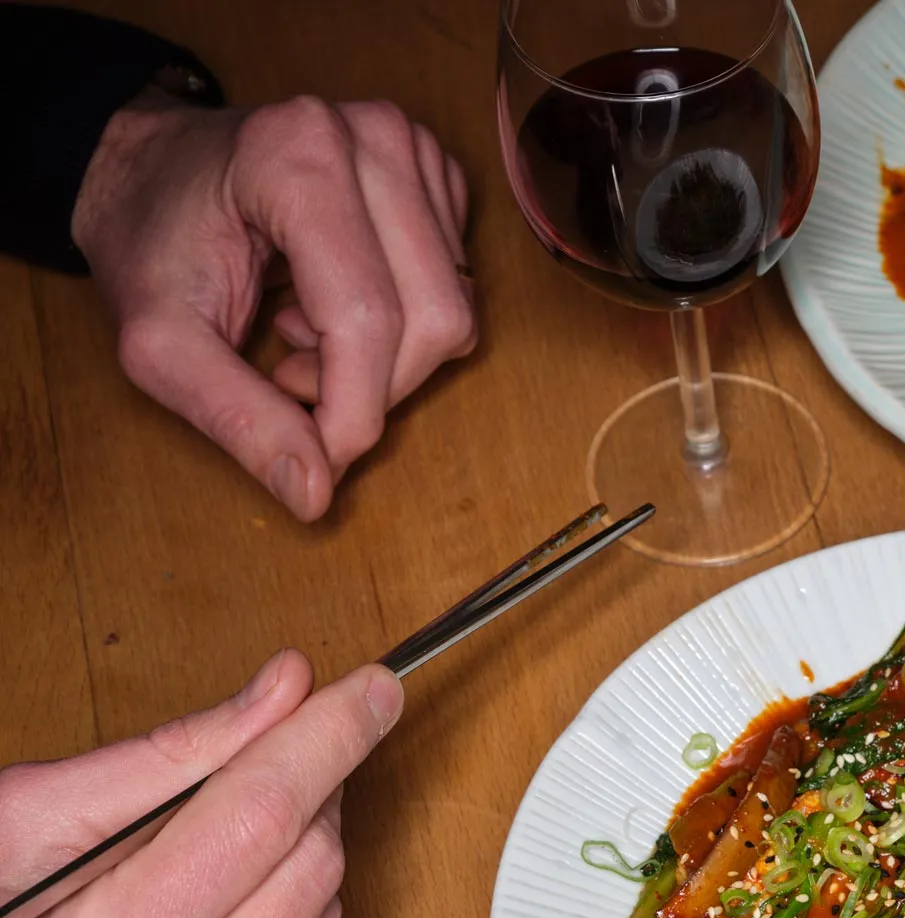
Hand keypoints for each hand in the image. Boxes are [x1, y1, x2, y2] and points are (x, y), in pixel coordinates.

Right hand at [0, 652, 402, 917]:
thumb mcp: (22, 838)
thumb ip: (160, 762)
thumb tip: (286, 690)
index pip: (259, 821)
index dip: (324, 740)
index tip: (373, 691)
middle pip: (312, 868)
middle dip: (299, 803)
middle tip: (252, 786)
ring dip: (288, 883)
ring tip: (200, 896)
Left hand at [70, 94, 478, 521]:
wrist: (152, 171)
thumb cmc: (150, 242)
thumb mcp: (160, 343)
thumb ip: (235, 418)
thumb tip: (316, 495)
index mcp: (296, 156)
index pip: (368, 318)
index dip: (351, 412)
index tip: (315, 455)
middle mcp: (372, 138)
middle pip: (430, 319)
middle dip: (370, 385)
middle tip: (291, 379)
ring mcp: (414, 152)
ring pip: (454, 313)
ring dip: (385, 359)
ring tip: (304, 333)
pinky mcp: (437, 177)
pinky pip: (458, 290)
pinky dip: (402, 324)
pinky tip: (336, 302)